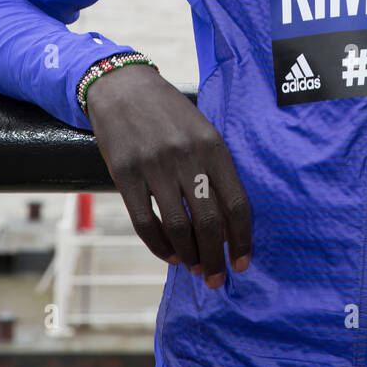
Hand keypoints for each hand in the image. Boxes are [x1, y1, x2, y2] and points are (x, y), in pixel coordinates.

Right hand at [85, 63, 251, 287]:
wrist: (123, 88)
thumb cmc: (170, 113)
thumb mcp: (203, 130)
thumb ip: (216, 169)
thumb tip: (229, 222)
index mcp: (213, 146)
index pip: (236, 204)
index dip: (242, 240)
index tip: (243, 263)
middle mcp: (187, 158)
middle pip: (209, 223)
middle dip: (216, 258)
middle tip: (216, 278)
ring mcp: (154, 167)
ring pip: (178, 228)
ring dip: (189, 256)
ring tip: (195, 268)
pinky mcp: (125, 175)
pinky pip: (145, 223)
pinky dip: (159, 246)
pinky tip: (170, 255)